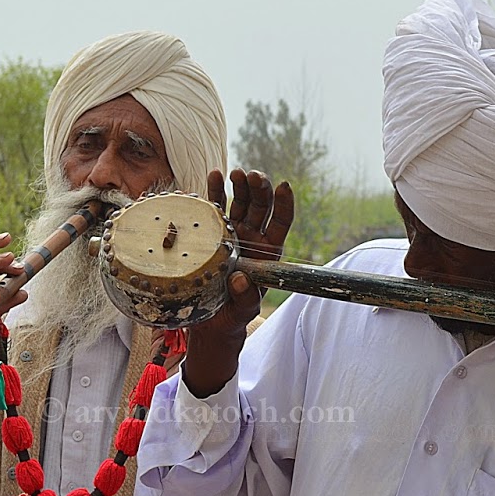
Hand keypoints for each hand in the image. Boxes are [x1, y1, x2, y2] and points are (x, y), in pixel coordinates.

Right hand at [182, 169, 294, 397]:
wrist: (209, 321)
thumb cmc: (231, 317)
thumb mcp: (242, 312)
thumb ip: (245, 299)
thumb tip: (240, 281)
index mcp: (268, 252)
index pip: (282, 222)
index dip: (285, 203)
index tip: (283, 186)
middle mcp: (253, 238)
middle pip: (261, 206)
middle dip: (259, 189)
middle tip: (252, 177)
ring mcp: (232, 232)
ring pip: (240, 202)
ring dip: (239, 185)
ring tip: (234, 173)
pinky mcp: (211, 232)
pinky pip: (215, 207)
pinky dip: (214, 191)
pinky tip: (213, 175)